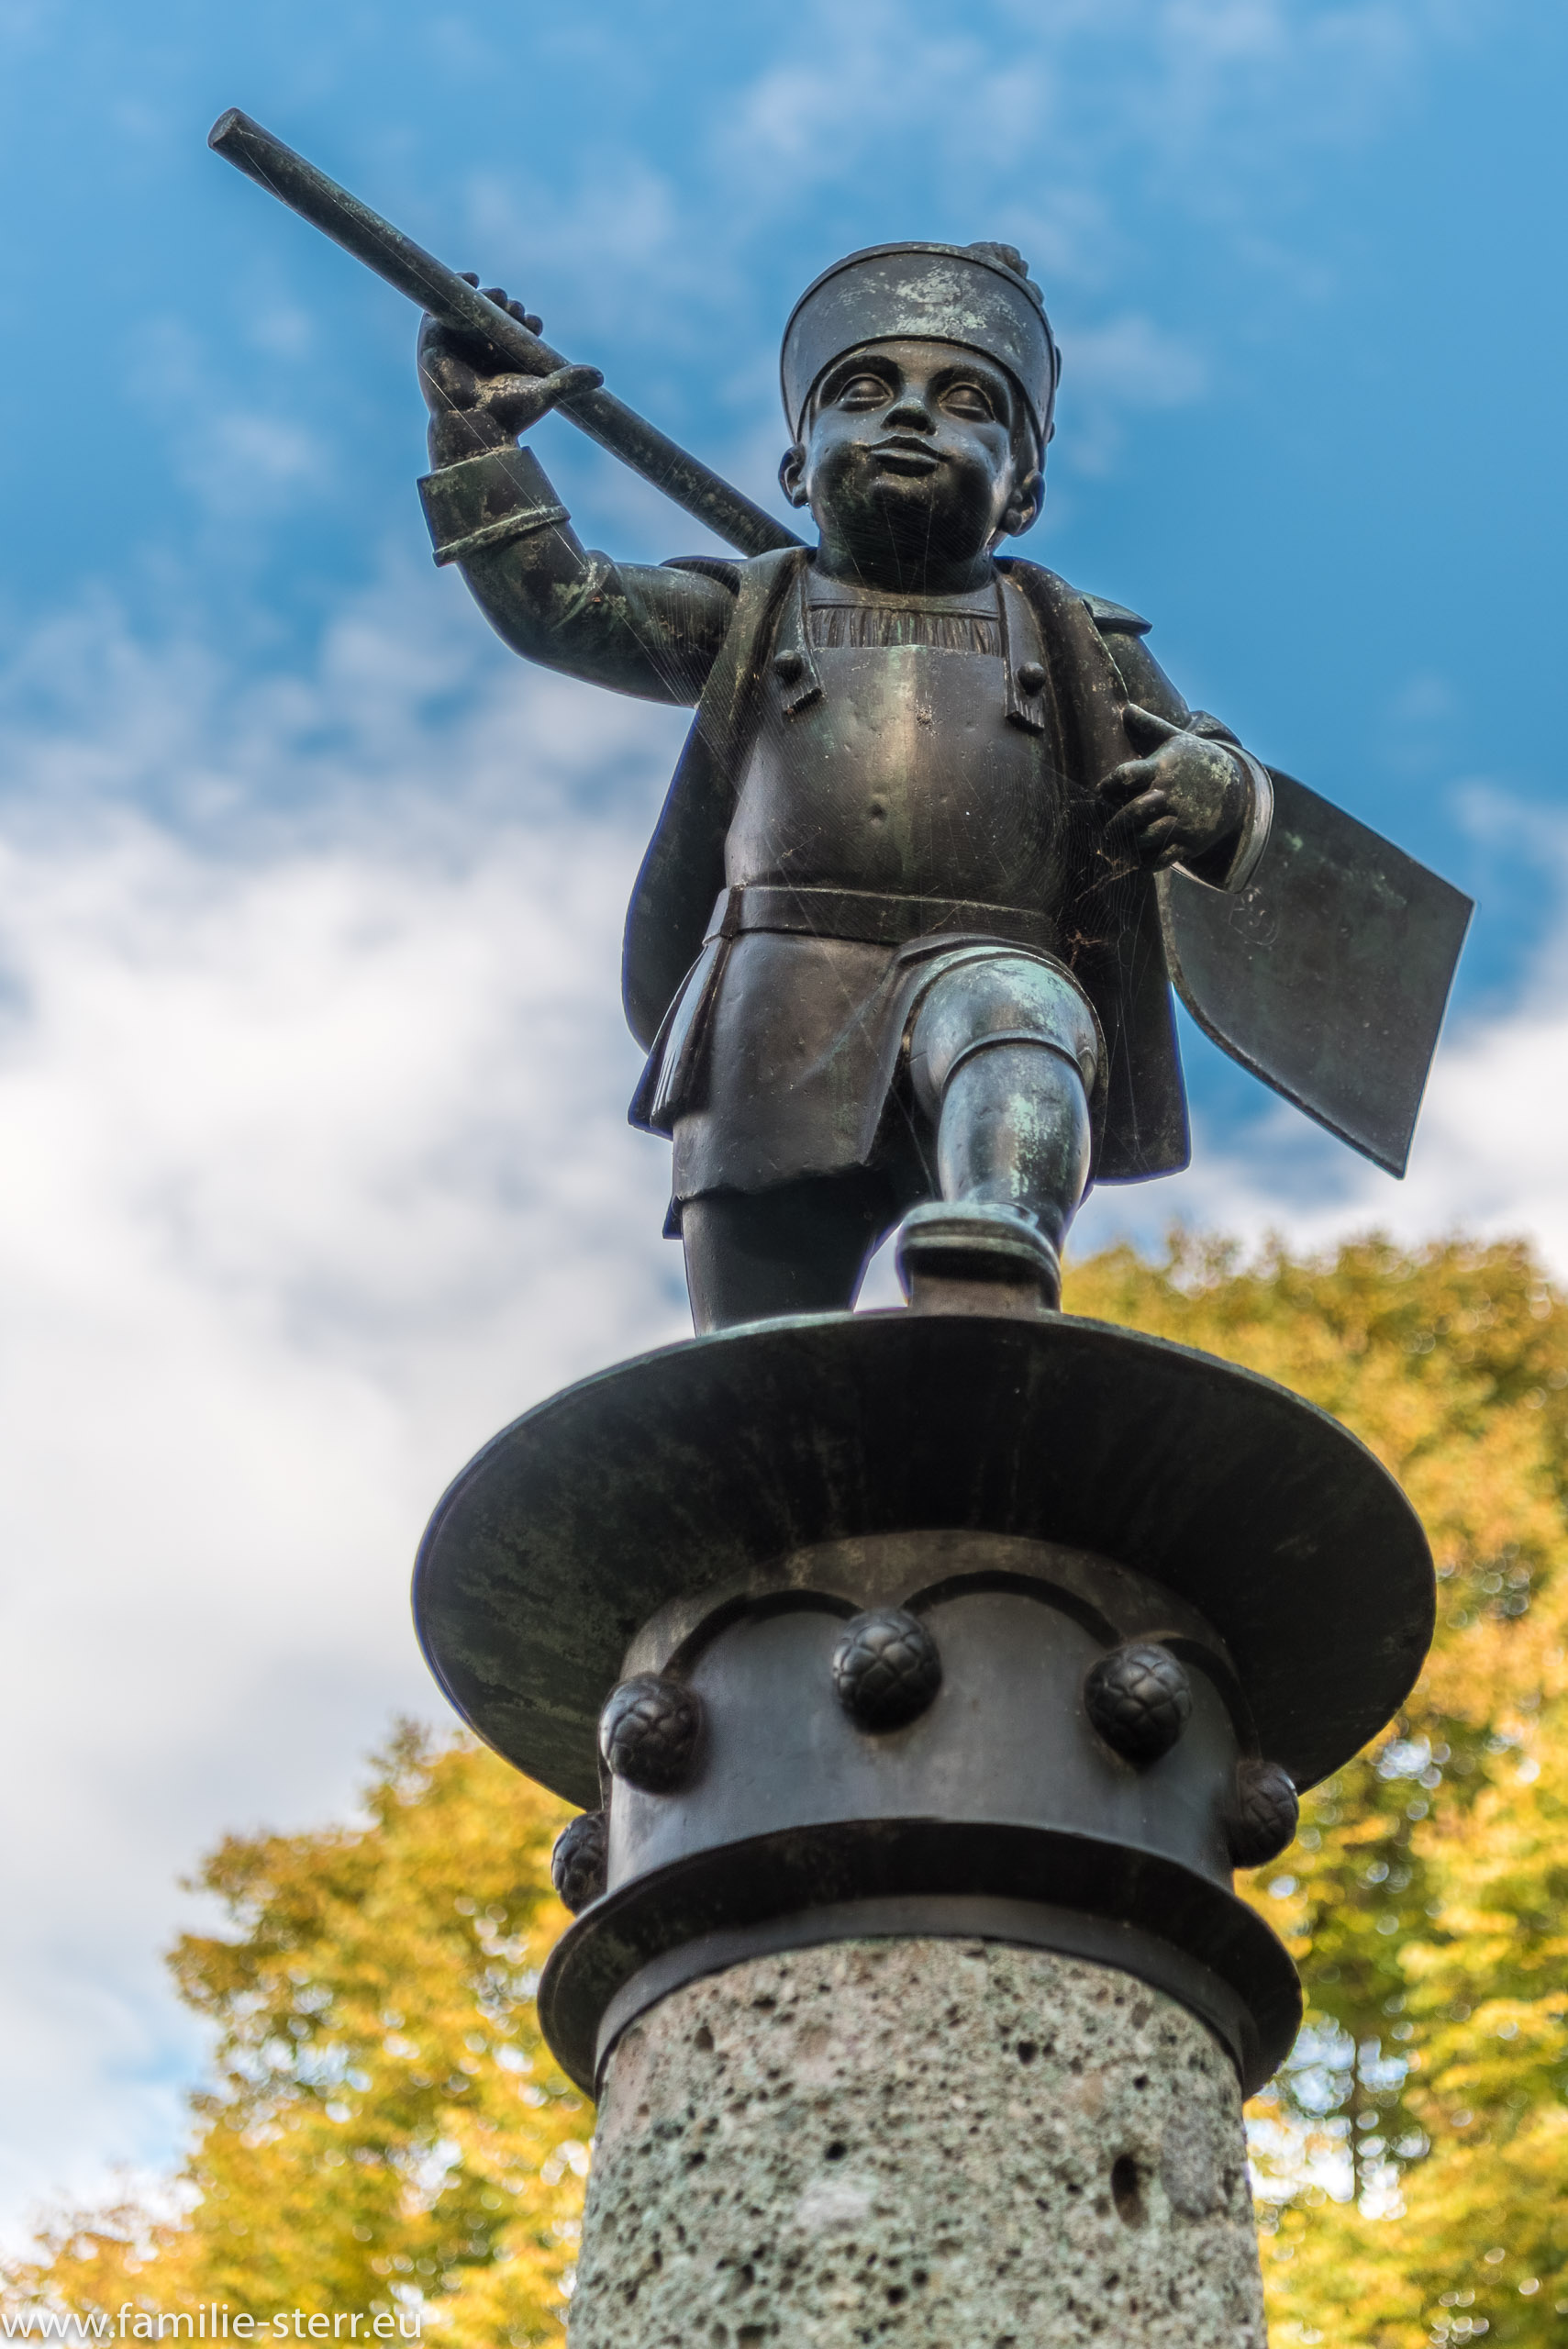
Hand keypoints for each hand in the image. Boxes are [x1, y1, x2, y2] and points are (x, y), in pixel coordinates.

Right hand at [418, 280, 601, 457]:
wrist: (477, 427)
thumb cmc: (508, 416)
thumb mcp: (544, 393)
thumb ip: (570, 382)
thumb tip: (599, 376)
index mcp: (500, 361)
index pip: (513, 330)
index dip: (524, 321)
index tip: (533, 323)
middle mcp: (478, 351)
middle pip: (493, 316)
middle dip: (507, 307)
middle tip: (516, 308)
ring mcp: (456, 344)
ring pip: (470, 309)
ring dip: (486, 297)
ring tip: (499, 297)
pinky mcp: (433, 340)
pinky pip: (439, 309)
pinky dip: (453, 289)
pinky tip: (471, 278)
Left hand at [1098, 704, 1247, 871]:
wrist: (1237, 786)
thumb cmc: (1196, 761)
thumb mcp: (1176, 739)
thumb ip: (1149, 726)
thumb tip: (1127, 708)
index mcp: (1161, 769)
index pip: (1125, 776)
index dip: (1108, 787)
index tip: (1103, 794)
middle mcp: (1170, 794)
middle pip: (1134, 812)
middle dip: (1115, 826)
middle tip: (1106, 834)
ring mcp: (1183, 819)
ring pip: (1148, 838)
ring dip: (1129, 846)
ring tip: (1117, 850)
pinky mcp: (1192, 840)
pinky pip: (1165, 858)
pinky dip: (1148, 863)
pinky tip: (1137, 861)